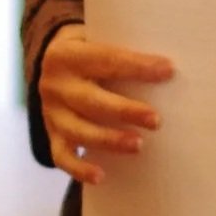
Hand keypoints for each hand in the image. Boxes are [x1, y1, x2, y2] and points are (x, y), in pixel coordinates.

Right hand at [38, 24, 173, 184]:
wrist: (48, 63)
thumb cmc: (89, 52)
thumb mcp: (95, 39)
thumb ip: (121, 49)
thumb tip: (167, 64)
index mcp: (67, 54)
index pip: (105, 60)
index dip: (137, 66)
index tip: (168, 71)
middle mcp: (55, 84)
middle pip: (91, 100)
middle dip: (124, 111)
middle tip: (155, 120)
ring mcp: (51, 113)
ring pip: (78, 131)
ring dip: (109, 140)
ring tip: (138, 144)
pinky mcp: (52, 134)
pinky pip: (62, 157)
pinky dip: (79, 169)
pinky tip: (101, 176)